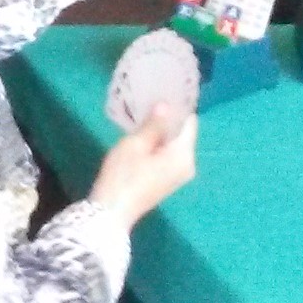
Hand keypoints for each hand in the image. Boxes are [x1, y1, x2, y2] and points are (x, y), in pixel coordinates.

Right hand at [88, 104, 198, 225]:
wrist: (112, 212)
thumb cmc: (123, 176)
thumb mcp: (135, 145)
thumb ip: (154, 124)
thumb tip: (166, 105)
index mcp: (184, 155)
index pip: (189, 122)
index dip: (179, 106)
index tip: (166, 91)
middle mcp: (188, 165)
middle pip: (183, 134)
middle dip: (170, 119)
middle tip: (152, 100)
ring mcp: (179, 175)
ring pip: (175, 145)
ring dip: (163, 132)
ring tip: (145, 115)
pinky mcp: (169, 181)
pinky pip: (170, 156)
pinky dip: (160, 145)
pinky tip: (144, 137)